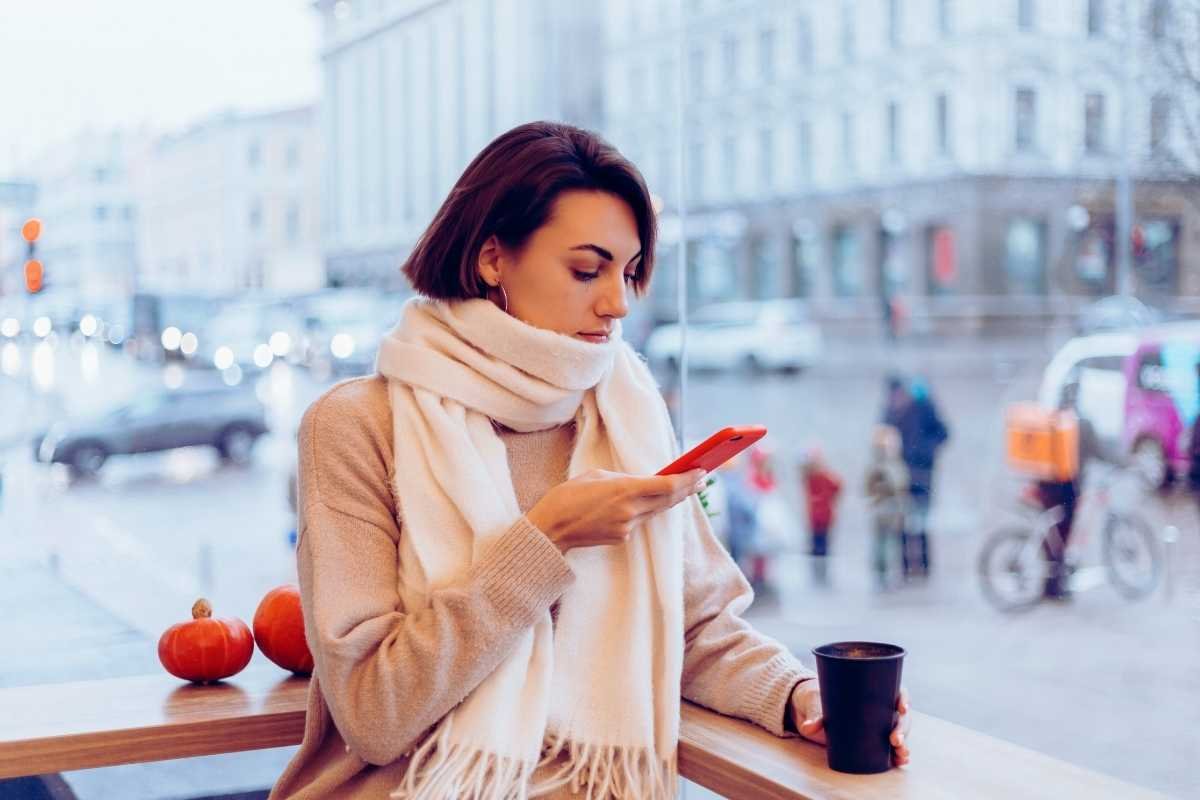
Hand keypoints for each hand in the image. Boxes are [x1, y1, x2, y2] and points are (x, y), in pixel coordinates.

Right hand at [527, 468, 706, 552]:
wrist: (550, 529)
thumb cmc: (567, 497)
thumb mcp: (595, 476)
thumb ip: (621, 479)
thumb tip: (637, 484)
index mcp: (624, 490)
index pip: (666, 485)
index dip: (687, 480)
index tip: (701, 471)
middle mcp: (630, 510)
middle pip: (668, 500)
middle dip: (686, 489)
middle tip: (701, 478)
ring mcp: (627, 527)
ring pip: (655, 511)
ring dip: (670, 499)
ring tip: (683, 487)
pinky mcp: (621, 538)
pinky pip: (639, 520)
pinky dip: (646, 510)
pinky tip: (648, 502)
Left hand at [789, 679, 911, 766]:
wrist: (808, 709)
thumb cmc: (815, 699)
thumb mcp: (815, 704)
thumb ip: (814, 716)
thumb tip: (808, 727)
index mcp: (870, 690)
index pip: (894, 690)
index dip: (903, 698)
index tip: (902, 707)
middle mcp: (878, 708)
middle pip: (900, 716)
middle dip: (902, 728)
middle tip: (894, 740)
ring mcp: (876, 725)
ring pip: (899, 733)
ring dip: (903, 744)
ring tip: (901, 755)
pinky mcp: (870, 741)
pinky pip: (890, 748)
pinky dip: (898, 755)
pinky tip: (901, 761)